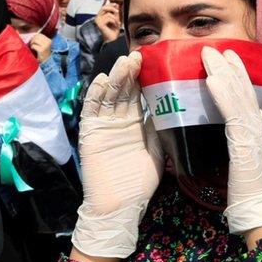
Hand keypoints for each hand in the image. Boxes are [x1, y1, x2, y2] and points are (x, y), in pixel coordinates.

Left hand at [29, 33, 53, 62]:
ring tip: (33, 47)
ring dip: (32, 43)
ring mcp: (45, 45)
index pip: (40, 34)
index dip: (35, 37)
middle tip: (32, 44)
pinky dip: (32, 47)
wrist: (46, 61)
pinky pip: (34, 45)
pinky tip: (34, 50)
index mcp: (49, 40)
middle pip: (37, 36)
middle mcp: (48, 42)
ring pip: (35, 40)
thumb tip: (32, 36)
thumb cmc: (43, 53)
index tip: (34, 42)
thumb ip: (39, 39)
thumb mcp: (42, 45)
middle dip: (33, 40)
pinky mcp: (41, 50)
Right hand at [71, 52, 163, 261]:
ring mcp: (103, 126)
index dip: (143, 77)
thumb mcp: (158, 150)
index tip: (153, 60)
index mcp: (135, 123)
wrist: (121, 206)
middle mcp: (118, 121)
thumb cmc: (140, 183)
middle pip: (123, 91)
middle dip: (130, 73)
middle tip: (139, 56)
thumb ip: (160, 127)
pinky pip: (91, 111)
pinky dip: (95, 95)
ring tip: (125, 63)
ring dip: (115, 78)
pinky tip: (101, 81)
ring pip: (108, 96)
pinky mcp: (90, 134)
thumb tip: (171, 103)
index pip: (138, 94)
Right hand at [94, 2, 121, 43]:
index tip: (116, 4)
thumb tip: (116, 4)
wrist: (112, 40)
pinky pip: (108, 18)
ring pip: (108, 13)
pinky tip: (116, 25)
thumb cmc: (114, 31)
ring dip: (115, 18)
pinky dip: (114, 21)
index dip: (110, 4)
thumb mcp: (116, 19)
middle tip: (118, 12)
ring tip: (118, 23)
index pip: (104, 6)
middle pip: (104, 7)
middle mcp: (97, 18)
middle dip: (112, 8)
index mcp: (100, 16)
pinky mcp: (99, 23)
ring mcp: (97, 21)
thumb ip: (115, 12)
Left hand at [201, 47, 261, 244]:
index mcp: (256, 127)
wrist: (255, 206)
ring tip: (208, 55)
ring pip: (237, 95)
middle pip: (242, 88)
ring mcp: (252, 132)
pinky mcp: (244, 142)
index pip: (247, 93)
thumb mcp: (242, 156)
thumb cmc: (245, 187)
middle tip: (215, 46)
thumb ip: (239, 137)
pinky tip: (210, 80)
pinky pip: (231, 113)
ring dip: (222, 73)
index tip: (228, 56)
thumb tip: (237, 122)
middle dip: (228, 66)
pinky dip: (221, 95)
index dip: (238, 73)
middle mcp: (257, 125)